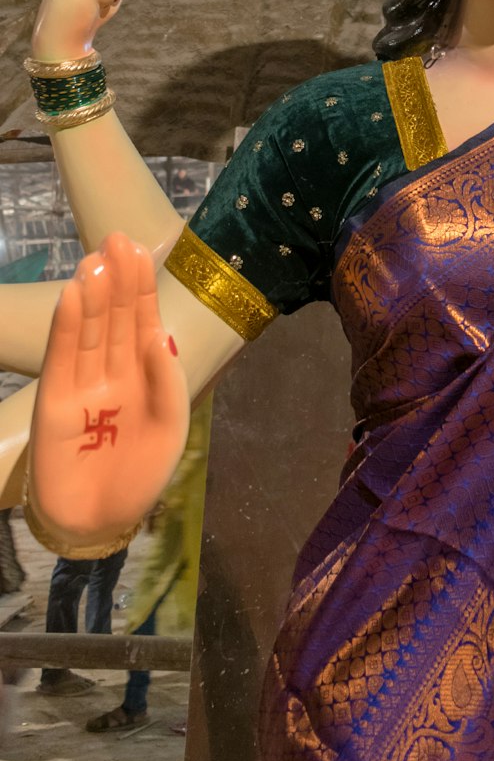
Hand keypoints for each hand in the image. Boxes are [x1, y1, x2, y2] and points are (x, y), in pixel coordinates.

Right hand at [28, 233, 188, 546]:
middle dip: (118, 279)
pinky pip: (63, 357)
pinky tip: (73, 297)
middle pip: (116, 316)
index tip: (138, 249)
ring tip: (96, 260)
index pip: (142, 319)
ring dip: (94, 295)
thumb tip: (161, 335)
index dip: (140, 286)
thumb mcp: (170, 426)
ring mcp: (83, 383)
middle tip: (116, 238)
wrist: (102, 522)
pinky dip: (68, 326)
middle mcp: (113, 370)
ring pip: (91, 330)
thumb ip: (168, 381)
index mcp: (144, 373)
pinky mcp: (56, 401)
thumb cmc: (141, 474)